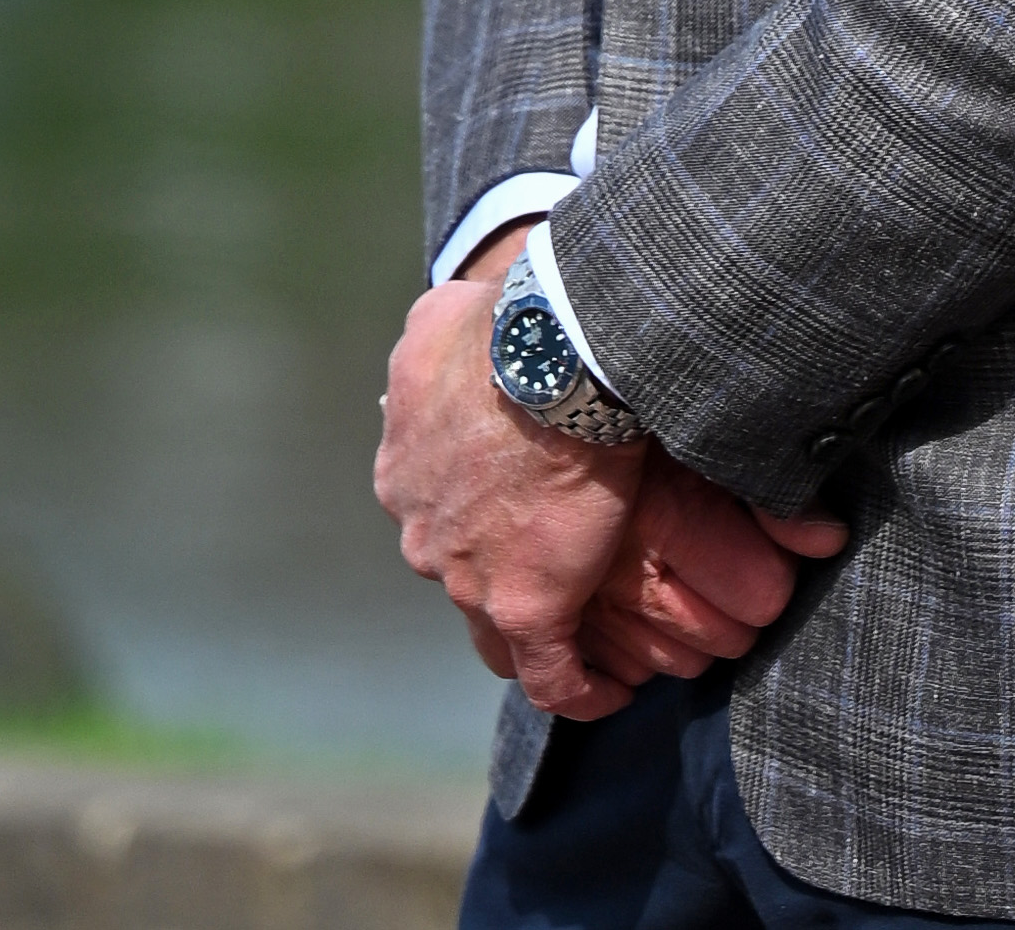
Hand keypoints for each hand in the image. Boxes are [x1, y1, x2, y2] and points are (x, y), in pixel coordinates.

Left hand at [376, 234, 857, 718]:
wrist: (552, 356)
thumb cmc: (505, 322)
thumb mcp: (439, 320)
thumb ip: (431, 344)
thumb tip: (443, 334)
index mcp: (405, 469)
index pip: (436, 508)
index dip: (476, 511)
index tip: (516, 508)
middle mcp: (422, 530)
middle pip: (460, 569)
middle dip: (502, 571)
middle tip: (560, 568)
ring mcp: (467, 575)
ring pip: (496, 629)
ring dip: (535, 635)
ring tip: (584, 643)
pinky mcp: (527, 604)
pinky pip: (550, 672)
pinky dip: (576, 688)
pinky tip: (609, 693)